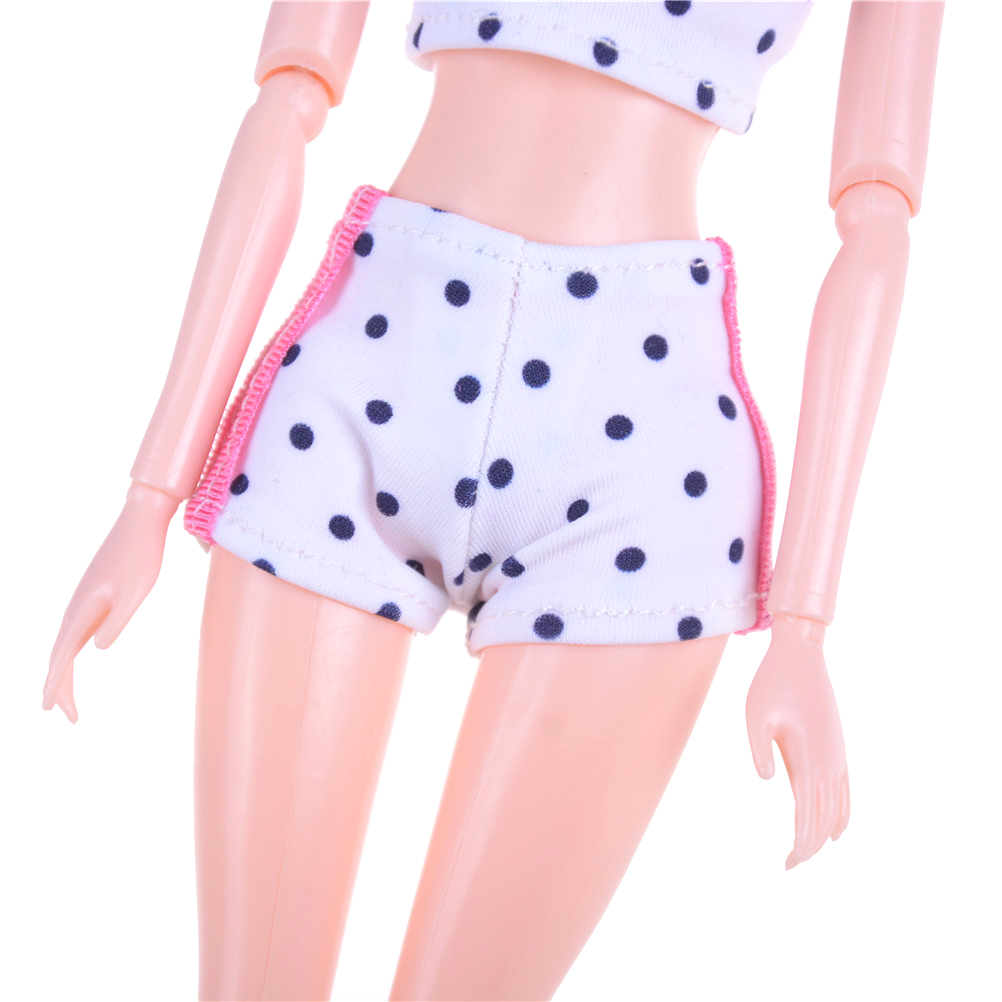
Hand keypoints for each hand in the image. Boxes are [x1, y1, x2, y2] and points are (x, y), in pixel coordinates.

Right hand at [43, 482, 179, 721]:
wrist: (142, 522)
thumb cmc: (142, 557)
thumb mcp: (134, 593)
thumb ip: (116, 622)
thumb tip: (97, 649)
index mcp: (83, 608)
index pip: (63, 655)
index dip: (56, 684)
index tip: (51, 710)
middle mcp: (76, 606)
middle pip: (60, 654)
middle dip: (59, 687)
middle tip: (68, 718)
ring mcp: (83, 600)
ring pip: (65, 643)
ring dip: (63, 672)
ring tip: (68, 701)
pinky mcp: (93, 595)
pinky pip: (75, 631)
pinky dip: (70, 652)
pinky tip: (73, 660)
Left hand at [745, 614, 849, 868]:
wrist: (801, 655)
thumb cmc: (771, 683)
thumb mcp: (755, 714)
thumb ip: (759, 749)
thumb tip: (769, 780)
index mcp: (808, 756)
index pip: (808, 815)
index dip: (800, 844)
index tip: (788, 863)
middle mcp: (829, 761)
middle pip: (824, 819)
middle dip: (809, 846)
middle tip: (789, 866)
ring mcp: (837, 755)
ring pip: (839, 808)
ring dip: (824, 833)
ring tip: (805, 852)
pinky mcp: (838, 747)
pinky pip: (845, 791)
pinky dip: (841, 815)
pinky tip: (833, 829)